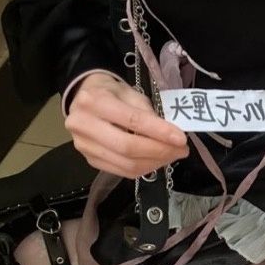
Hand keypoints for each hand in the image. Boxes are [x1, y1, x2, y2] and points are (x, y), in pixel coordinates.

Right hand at [65, 72, 189, 177]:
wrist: (82, 99)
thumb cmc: (110, 92)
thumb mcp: (129, 92)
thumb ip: (148, 113)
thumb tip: (172, 135)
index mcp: (94, 101)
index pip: (132, 121)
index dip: (159, 132)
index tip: (181, 138)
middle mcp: (84, 125)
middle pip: (128, 147)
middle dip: (160, 151)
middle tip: (181, 150)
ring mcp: (84, 146)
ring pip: (126, 164)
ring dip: (155, 162)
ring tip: (173, 155)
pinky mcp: (90, 160)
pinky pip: (122, 171)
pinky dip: (144, 168)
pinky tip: (157, 160)